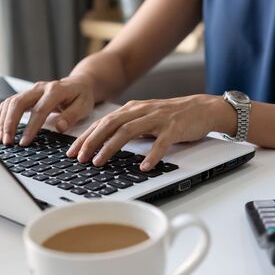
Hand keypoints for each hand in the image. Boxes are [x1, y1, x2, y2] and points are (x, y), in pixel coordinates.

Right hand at [0, 76, 94, 145]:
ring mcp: (31, 90)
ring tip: (2, 138)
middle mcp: (40, 88)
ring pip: (10, 102)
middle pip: (18, 103)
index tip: (25, 142)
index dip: (31, 127)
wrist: (78, 84)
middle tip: (7, 141)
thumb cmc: (81, 96)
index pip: (40, 110)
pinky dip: (2, 116)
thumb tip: (60, 127)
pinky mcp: (26, 95)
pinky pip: (9, 103)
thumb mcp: (84, 106)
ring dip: (3, 121)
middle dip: (10, 123)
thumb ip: (72, 116)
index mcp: (56, 90)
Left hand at [66, 95, 234, 170]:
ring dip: (111, 147)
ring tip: (99, 162)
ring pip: (128, 131)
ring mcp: (157, 118)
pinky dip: (151, 155)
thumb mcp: (144, 118)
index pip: (103, 122)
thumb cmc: (172, 116)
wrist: (202, 108)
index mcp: (132, 109)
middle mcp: (141, 111)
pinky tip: (143, 167)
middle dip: (91, 141)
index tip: (72, 151)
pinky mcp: (174, 127)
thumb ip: (126, 127)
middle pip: (110, 124)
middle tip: (79, 158)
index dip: (86, 136)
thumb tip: (104, 143)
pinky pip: (161, 143)